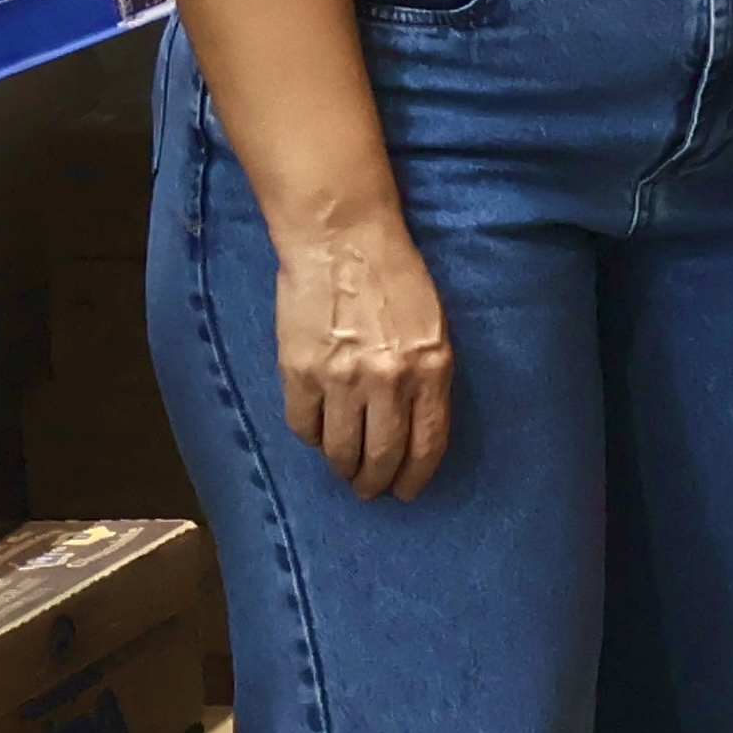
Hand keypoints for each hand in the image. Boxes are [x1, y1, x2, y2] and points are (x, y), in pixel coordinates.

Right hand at [275, 207, 454, 500]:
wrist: (342, 241)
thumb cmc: (394, 277)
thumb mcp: (432, 326)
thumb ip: (427, 376)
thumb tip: (413, 423)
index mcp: (431, 368)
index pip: (428, 442)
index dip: (416, 475)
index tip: (407, 491)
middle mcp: (389, 381)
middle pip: (382, 455)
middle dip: (376, 481)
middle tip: (371, 490)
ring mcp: (342, 380)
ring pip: (340, 449)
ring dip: (343, 467)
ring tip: (344, 470)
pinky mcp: (300, 373)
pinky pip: (304, 426)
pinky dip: (311, 438)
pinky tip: (318, 436)